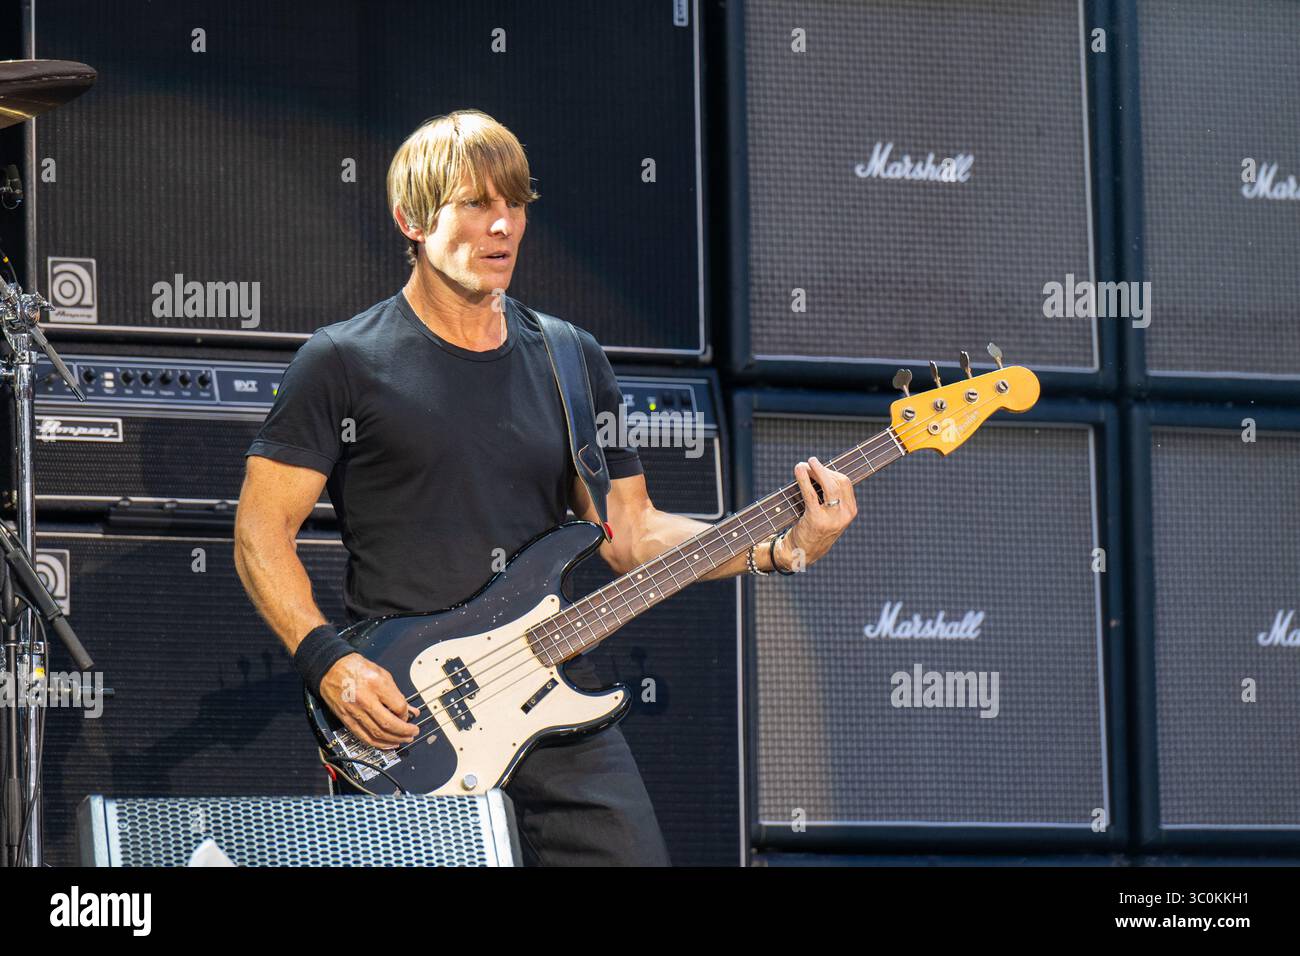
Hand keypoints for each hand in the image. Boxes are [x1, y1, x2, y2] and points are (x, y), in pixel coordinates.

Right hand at [320, 652, 419, 749]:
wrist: (332, 669)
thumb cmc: (356, 668)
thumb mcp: (382, 674)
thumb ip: (396, 694)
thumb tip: (410, 710)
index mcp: (376, 684)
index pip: (398, 706)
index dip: (407, 714)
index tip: (409, 715)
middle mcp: (365, 699)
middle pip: (389, 724)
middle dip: (404, 732)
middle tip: (413, 733)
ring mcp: (354, 711)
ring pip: (377, 734)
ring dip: (393, 740)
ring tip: (404, 740)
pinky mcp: (346, 719)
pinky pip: (363, 736)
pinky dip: (377, 743)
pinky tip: (387, 744)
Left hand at [778, 456, 857, 570]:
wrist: (801, 553)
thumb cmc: (813, 530)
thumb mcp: (829, 515)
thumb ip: (830, 498)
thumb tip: (819, 470)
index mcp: (850, 512)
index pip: (845, 483)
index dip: (832, 471)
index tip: (819, 467)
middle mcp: (844, 515)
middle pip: (838, 482)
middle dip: (823, 469)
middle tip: (811, 462)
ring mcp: (832, 518)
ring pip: (828, 485)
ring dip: (816, 470)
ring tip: (804, 464)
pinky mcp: (816, 520)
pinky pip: (811, 494)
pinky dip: (804, 479)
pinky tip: (799, 470)